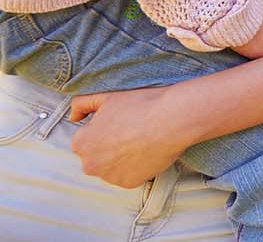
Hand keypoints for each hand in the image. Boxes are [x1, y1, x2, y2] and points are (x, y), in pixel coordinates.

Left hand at [68, 85, 191, 188]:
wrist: (172, 118)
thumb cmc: (140, 105)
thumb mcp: (107, 96)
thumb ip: (81, 104)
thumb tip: (72, 116)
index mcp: (81, 143)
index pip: (86, 140)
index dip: (104, 129)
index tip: (120, 122)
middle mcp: (89, 165)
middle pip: (97, 156)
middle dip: (109, 147)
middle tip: (130, 131)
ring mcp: (109, 177)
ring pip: (112, 167)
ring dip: (122, 158)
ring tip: (141, 140)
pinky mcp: (128, 183)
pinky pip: (128, 175)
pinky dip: (136, 167)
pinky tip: (147, 151)